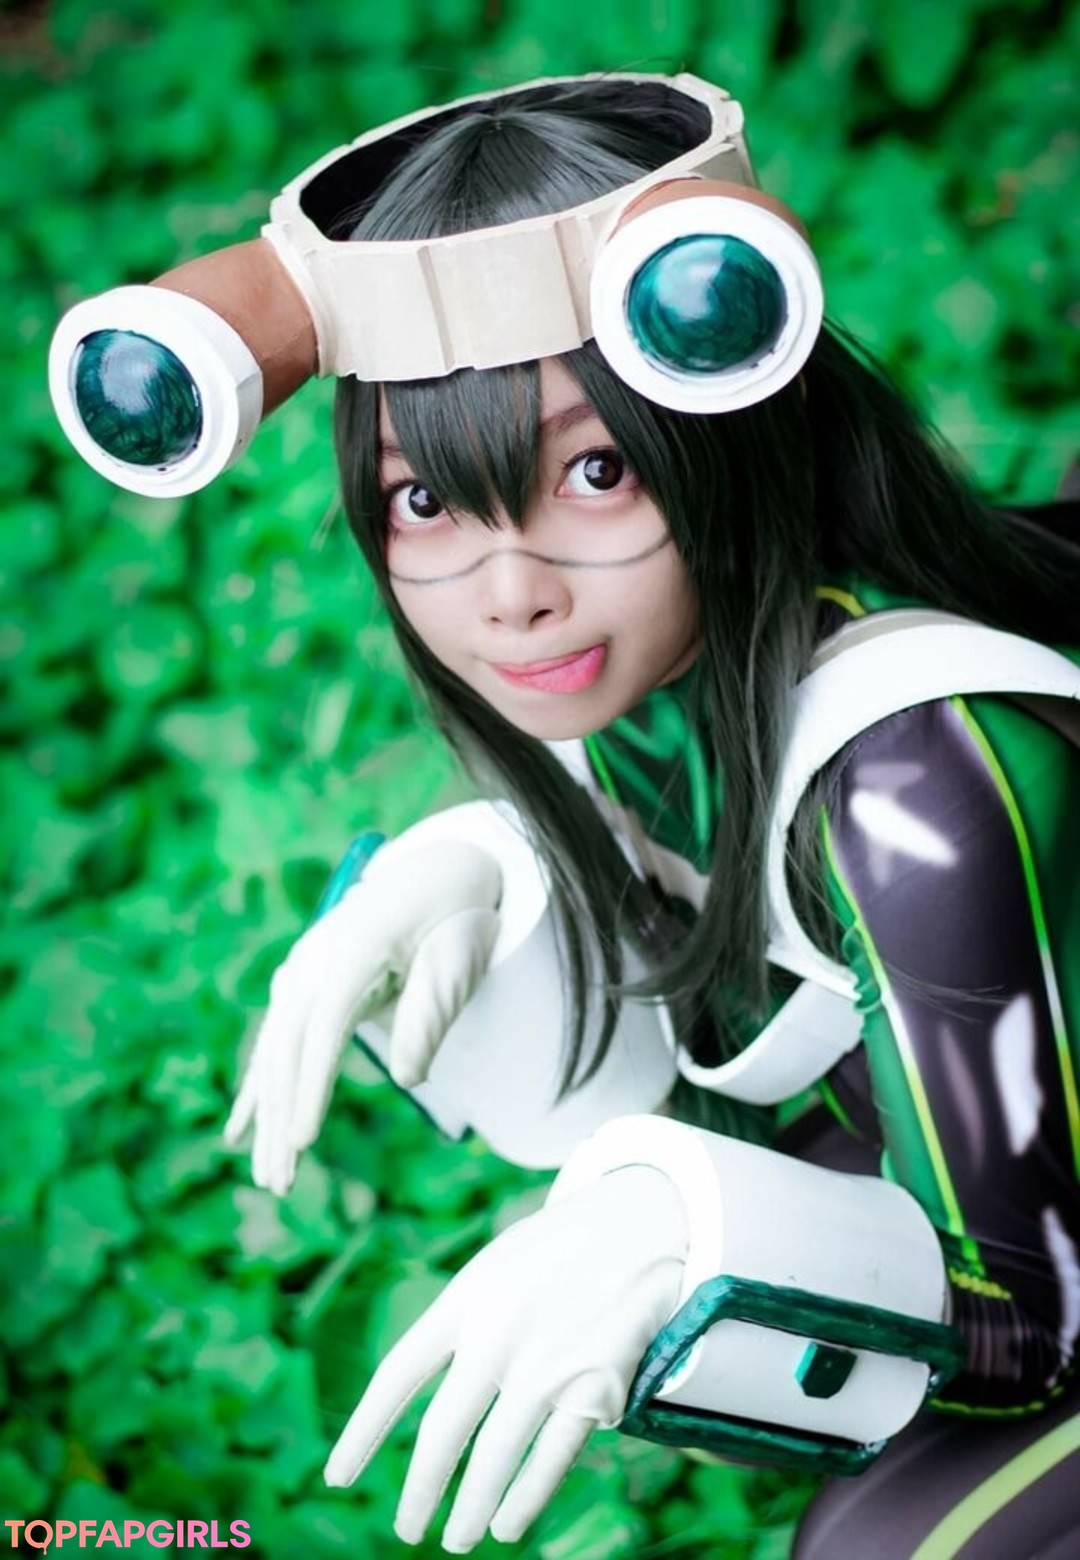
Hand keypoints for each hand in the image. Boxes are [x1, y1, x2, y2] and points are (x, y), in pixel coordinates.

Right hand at [224, 839, 500, 1193]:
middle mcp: (315, 959)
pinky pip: (275, 1043)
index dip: (311, 1085)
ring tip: (268, 1176)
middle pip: (288, 1046)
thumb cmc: (457, 914)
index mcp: (354, 947)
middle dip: (280, 1116)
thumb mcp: (460, 954)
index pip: (324, 1027)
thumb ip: (433, 1011)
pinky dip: (258, 1087)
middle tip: (279, 1181)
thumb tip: (409, 1079)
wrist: (435, 870)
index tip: (302, 1139)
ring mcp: (302, 970)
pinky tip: (240, 1131)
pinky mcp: (301, 984)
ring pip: (275, 1051)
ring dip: (268, 1114)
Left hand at [323, 1166, 686, 1551]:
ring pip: (494, 1458)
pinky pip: (550, 1458)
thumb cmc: (562, 1247)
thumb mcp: (497, 1266)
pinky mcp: (594, 1387)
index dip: (364, 1431)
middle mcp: (497, 1337)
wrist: (644, 1221)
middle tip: (407, 1529)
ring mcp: (546, 1365)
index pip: (399, 1375)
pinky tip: (508, 1522)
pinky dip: (525, 1497)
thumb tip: (438, 1392)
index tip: (338, 1476)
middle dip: (420, 1491)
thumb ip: (465, 1321)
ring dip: (472, 1508)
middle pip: (443, 1431)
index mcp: (465, 1299)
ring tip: (459, 1538)